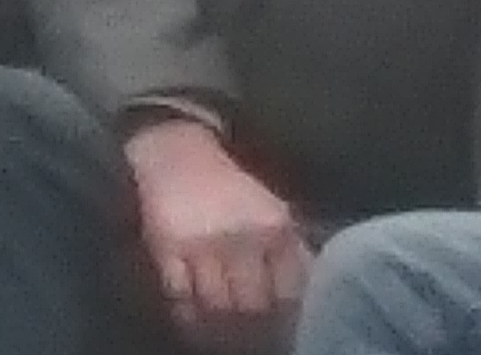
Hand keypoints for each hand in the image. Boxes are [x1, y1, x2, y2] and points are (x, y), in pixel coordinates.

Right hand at [124, 117, 308, 349]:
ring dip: (222, 322)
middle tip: (252, 332)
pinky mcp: (165, 245)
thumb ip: (292, 250)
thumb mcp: (272, 210)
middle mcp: (240, 237)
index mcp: (274, 228)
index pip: (288, 291)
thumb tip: (314, 292)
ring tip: (224, 332)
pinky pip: (179, 293)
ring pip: (217, 304)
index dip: (287, 314)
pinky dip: (187, 312)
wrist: (174, 148)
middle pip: (253, 303)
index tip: (283, 325)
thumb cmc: (229, 186)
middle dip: (253, 321)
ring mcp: (201, 243)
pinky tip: (193, 318)